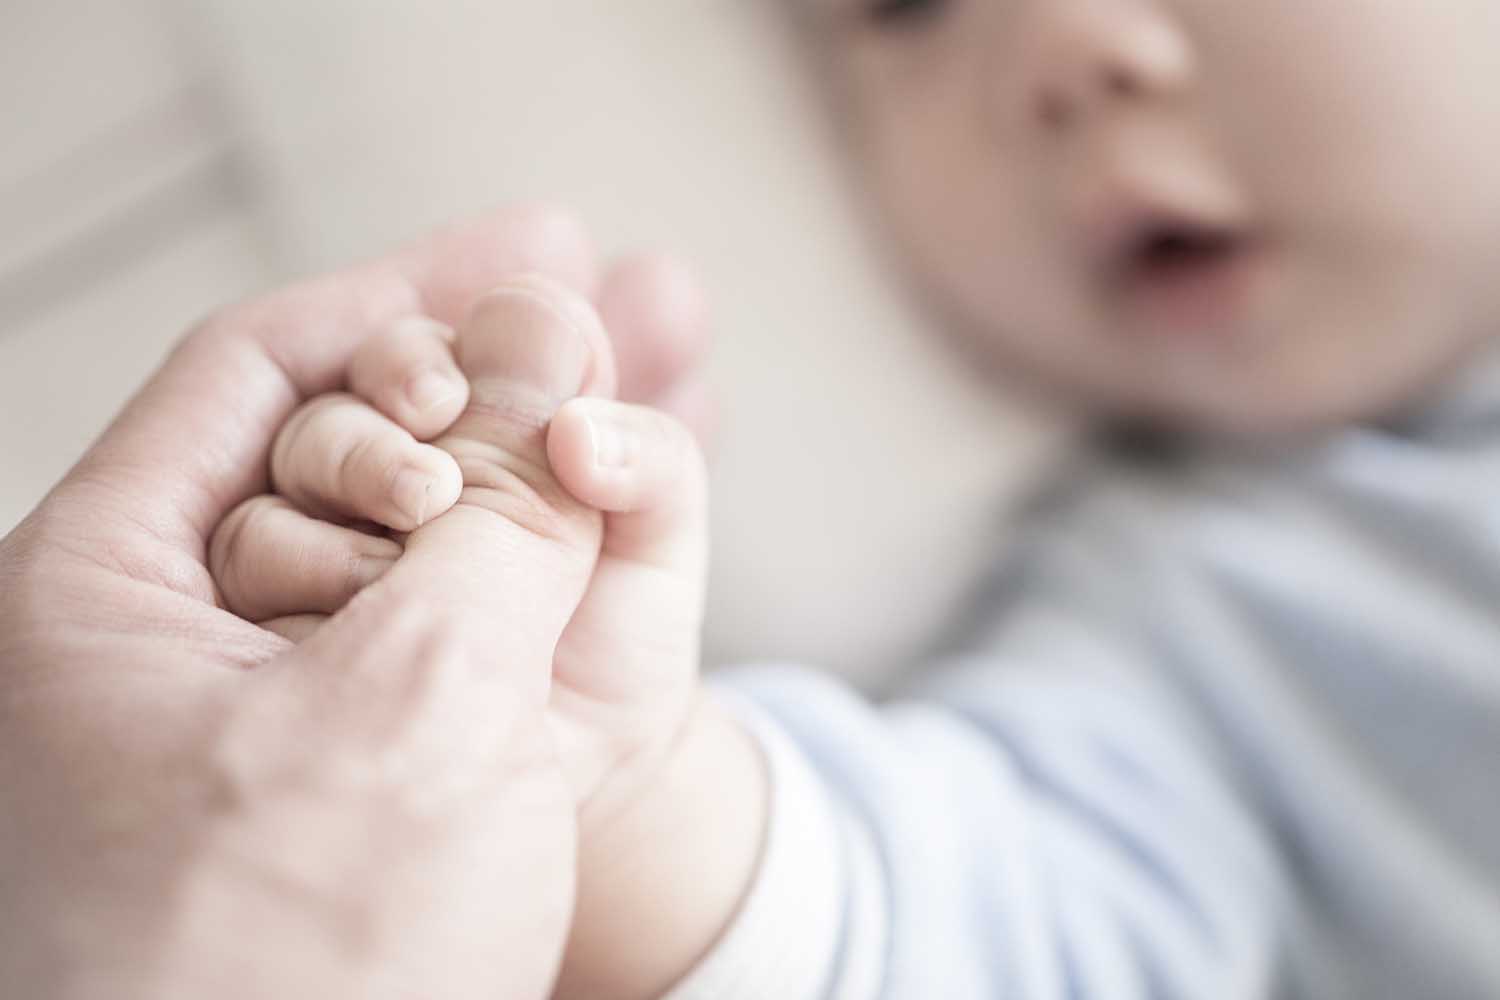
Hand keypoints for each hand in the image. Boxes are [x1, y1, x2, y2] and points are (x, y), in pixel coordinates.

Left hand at [207, 264, 767, 998]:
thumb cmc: (286, 978)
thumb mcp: (412, 710)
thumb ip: (498, 517)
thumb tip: (556, 355)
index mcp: (109, 593)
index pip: (264, 370)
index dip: (412, 291)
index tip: (535, 246)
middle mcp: (188, 635)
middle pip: (359, 438)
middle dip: (501, 364)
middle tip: (623, 304)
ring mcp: (283, 706)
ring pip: (431, 529)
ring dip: (546, 447)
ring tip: (665, 356)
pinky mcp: (365, 770)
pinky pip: (465, 619)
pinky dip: (554, 554)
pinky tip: (631, 497)